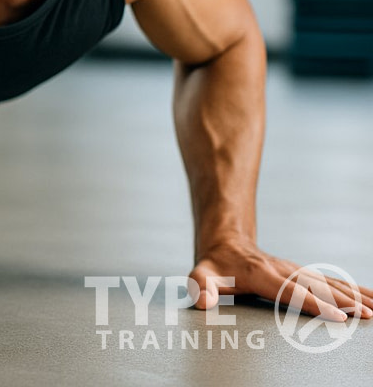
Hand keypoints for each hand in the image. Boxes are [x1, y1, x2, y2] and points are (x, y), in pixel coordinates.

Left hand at [190, 240, 372, 320]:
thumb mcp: (202, 274)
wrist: (226, 241)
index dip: (314, 304)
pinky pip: (332, 281)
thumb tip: (203, 301)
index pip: (290, 291)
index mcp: (261, 273)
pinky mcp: (303, 273)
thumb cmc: (215, 265)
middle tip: (368, 316)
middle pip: (317, 287)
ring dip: (354, 296)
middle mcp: (283, 270)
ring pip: (329, 283)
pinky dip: (354, 289)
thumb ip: (201, 286)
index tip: (337, 316)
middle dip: (344, 302)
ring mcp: (295, 270)